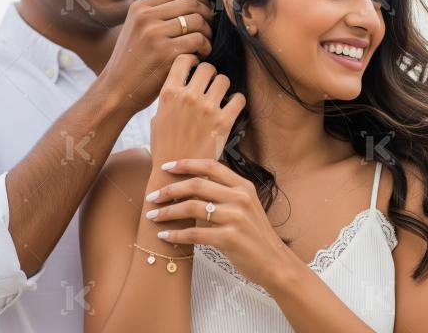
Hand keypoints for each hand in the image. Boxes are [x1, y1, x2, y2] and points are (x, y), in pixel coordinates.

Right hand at [102, 0, 214, 111]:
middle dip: (208, 16)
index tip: (206, 8)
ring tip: (203, 46)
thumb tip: (195, 4)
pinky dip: (205, 50)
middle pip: (192, 4)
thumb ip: (159, 14)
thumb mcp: (137, 29)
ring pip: (199, 23)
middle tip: (210, 30)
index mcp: (140, 8)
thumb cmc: (133, 61)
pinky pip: (198, 42)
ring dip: (208, 35)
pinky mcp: (166, 54)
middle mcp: (146, 18)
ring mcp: (155, 35)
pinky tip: (199, 58)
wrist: (116, 90)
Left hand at [144, 158, 291, 290]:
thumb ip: (225, 193)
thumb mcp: (247, 206)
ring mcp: (236, 218)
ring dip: (168, 212)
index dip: (186, 164)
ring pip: (192, 208)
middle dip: (169, 189)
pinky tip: (165, 235)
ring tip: (153, 216)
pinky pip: (195, 234)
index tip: (166, 167)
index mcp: (244, 186)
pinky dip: (176, 234)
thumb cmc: (256, 234)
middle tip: (152, 196)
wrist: (275, 262)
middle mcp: (240, 198)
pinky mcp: (230, 239)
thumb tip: (191, 185)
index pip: (211, 166)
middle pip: (196, 185)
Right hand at [149, 55, 245, 165]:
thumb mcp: (156, 117)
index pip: (183, 59)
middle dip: (209, 74)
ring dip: (223, 86)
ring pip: (224, 79)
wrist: (175, 174)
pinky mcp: (224, 122)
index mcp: (169, 93)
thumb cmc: (164, 147)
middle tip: (210, 84)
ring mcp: (207, 108)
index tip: (195, 68)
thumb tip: (179, 84)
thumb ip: (169, 98)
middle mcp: (188, 97)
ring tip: (220, 96)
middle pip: (207, 68)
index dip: (192, 61)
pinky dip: (237, 101)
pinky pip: (239, 99)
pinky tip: (231, 107)